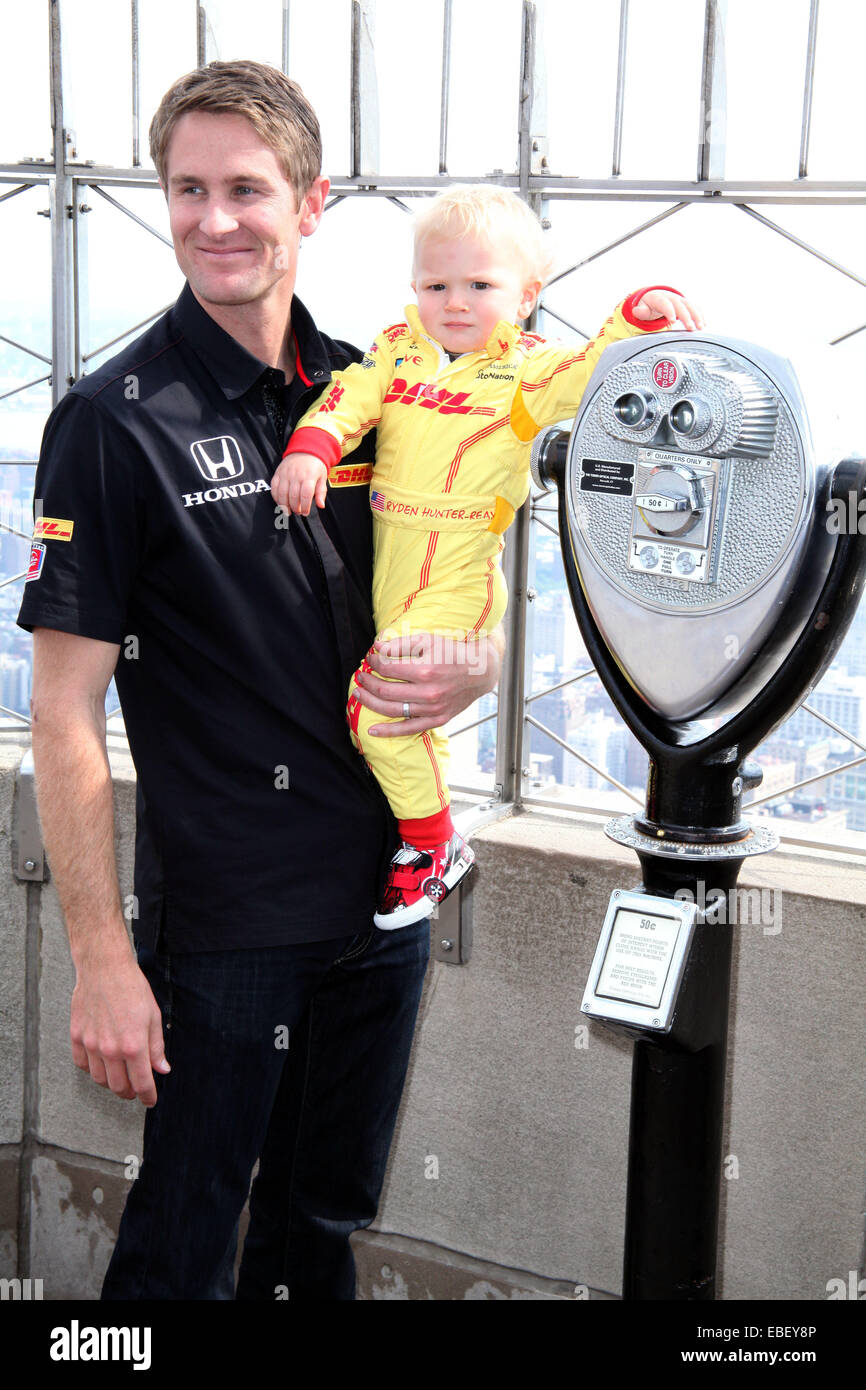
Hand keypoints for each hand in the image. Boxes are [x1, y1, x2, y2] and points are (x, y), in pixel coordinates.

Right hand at [70, 944, 169, 1106]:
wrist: (105, 969)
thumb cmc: (131, 988)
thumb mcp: (153, 1017)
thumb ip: (157, 1047)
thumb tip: (162, 1068)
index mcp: (134, 1045)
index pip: (142, 1083)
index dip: (148, 1096)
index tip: (150, 1100)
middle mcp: (111, 1049)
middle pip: (119, 1087)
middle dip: (130, 1093)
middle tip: (135, 1089)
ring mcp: (91, 1044)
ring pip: (100, 1079)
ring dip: (111, 1083)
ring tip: (120, 1077)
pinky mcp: (77, 1037)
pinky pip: (82, 1064)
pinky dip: (92, 1069)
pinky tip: (101, 1063)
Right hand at [271, 452, 327, 514]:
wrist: (305, 450)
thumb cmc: (315, 465)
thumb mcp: (322, 477)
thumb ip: (321, 492)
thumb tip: (321, 505)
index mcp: (309, 476)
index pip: (306, 494)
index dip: (305, 506)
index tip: (305, 512)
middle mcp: (296, 475)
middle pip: (293, 496)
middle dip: (295, 508)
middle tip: (297, 512)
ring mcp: (286, 474)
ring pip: (282, 493)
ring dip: (284, 505)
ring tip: (288, 511)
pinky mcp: (278, 473)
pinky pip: (274, 487)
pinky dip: (276, 497)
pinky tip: (280, 503)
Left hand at [353, 629, 501, 735]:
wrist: (479, 673)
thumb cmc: (452, 653)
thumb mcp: (428, 640)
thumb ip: (401, 644)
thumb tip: (377, 647)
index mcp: (425, 670)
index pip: (388, 668)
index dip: (374, 663)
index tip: (369, 659)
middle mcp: (428, 692)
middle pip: (385, 691)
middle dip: (368, 683)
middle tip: (360, 677)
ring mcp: (432, 708)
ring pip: (392, 710)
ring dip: (370, 703)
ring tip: (359, 695)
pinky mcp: (437, 719)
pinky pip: (409, 728)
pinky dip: (389, 731)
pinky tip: (372, 730)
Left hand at [633, 290, 704, 331]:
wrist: (656, 297)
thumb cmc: (648, 304)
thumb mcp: (642, 307)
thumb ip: (640, 311)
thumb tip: (637, 311)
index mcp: (660, 298)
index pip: (665, 304)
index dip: (670, 311)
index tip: (673, 321)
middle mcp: (672, 298)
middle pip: (681, 306)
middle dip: (687, 317)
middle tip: (690, 328)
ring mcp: (680, 300)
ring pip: (691, 306)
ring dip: (697, 316)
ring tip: (700, 327)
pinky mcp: (686, 305)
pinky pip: (695, 308)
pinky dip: (700, 315)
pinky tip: (704, 324)